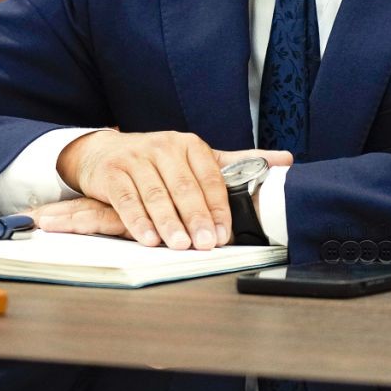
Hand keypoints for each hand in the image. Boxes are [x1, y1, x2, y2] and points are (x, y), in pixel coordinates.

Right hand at [50, 130, 290, 249]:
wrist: (105, 151)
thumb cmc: (157, 162)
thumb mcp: (197, 159)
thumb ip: (238, 163)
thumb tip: (285, 160)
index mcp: (190, 145)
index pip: (210, 177)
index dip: (219, 207)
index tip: (225, 233)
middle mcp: (164, 147)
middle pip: (184, 187)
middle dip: (196, 218)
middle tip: (206, 244)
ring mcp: (136, 158)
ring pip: (155, 194)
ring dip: (168, 222)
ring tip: (179, 245)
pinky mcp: (112, 171)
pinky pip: (127, 199)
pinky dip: (137, 220)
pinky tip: (148, 238)